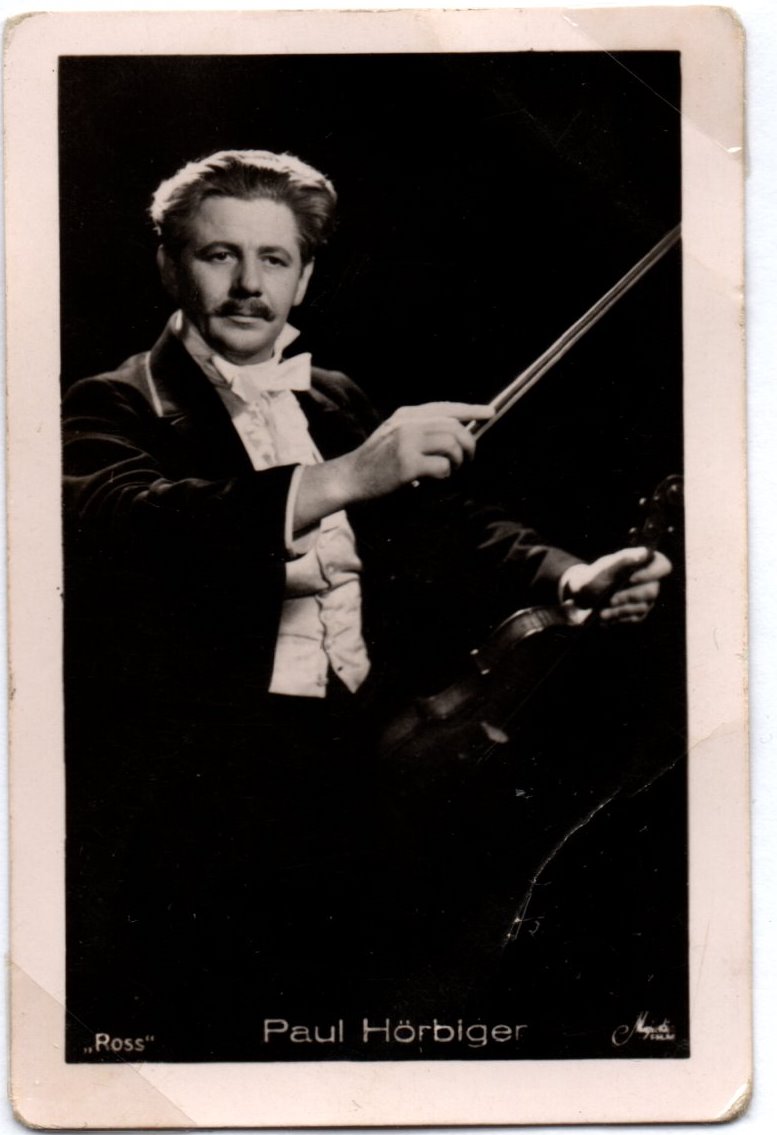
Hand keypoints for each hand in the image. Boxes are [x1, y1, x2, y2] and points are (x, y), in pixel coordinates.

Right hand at [338, 401, 493, 501]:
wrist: (350, 477)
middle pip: (455, 428)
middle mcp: (408, 424)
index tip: (490, 413)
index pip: (445, 407)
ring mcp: (407, 443)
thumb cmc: (377, 461)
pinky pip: (443, 467)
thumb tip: (457, 432)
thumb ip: (420, 429)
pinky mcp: (407, 464)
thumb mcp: (395, 434)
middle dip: (468, 445)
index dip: (471, 409)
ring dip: (458, 461)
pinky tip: (432, 479)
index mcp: (406, 415)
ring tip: (449, 470)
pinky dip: (444, 475)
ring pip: (452, 445)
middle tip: (466, 460)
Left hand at [562, 546, 671, 623]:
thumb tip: (644, 552)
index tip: (631, 578)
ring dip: (621, 609)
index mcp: (645, 563)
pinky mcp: (639, 613)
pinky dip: (619, 616)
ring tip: (603, 611)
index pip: (663, 566)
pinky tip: (606, 615)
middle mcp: (650, 581)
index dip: (651, 573)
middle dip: (629, 596)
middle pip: (652, 590)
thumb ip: (624, 559)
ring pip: (643, 606)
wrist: (583, 596)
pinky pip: (635, 617)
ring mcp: (646, 598)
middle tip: (611, 599)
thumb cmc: (596, 576)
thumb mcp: (605, 567)